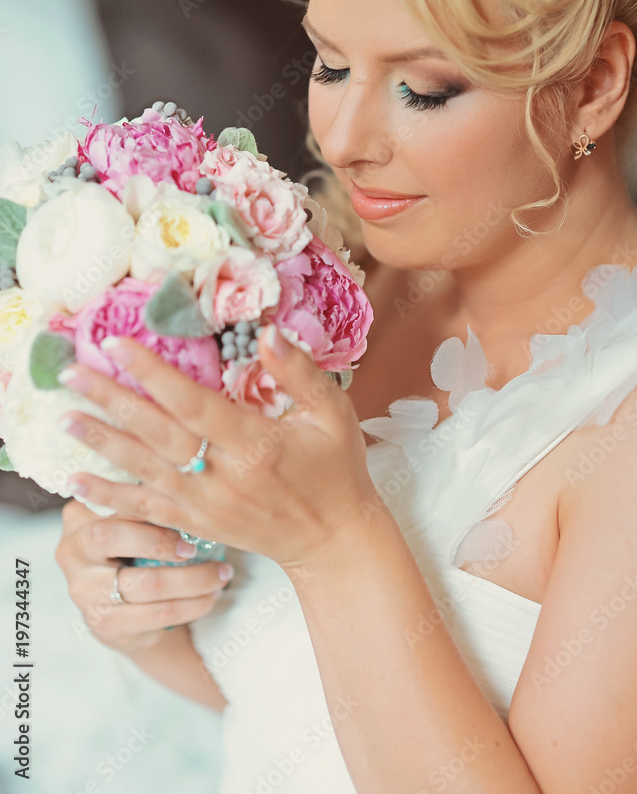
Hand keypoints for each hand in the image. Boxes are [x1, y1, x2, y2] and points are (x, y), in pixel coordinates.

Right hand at [55, 499, 232, 654]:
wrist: (125, 614)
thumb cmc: (136, 551)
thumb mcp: (133, 522)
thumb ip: (148, 502)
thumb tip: (190, 481)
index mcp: (79, 517)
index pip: (111, 502)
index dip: (148, 505)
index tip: (184, 507)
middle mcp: (71, 552)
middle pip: (112, 537)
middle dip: (162, 541)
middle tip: (196, 546)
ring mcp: (84, 592)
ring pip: (147, 583)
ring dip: (194, 579)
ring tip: (222, 573)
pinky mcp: (104, 624)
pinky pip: (158, 613)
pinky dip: (192, 604)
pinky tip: (211, 596)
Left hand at [56, 326, 375, 574]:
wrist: (333, 539)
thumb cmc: (335, 469)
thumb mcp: (332, 414)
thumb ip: (300, 373)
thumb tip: (268, 333)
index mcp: (256, 444)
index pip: (193, 404)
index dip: (153, 374)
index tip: (118, 345)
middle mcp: (224, 477)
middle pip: (156, 434)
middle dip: (111, 401)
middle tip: (70, 373)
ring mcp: (206, 505)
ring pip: (143, 471)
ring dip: (101, 443)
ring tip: (65, 417)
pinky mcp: (197, 524)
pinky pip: (146, 509)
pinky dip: (109, 495)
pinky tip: (76, 482)